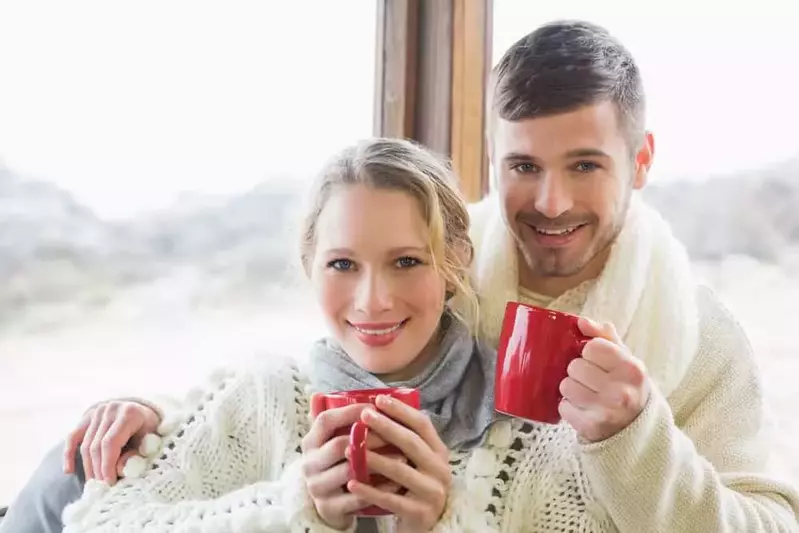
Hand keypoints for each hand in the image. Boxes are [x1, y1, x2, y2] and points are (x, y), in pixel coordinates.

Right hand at [64, 400, 159, 484]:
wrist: (144, 412)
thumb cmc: (149, 430)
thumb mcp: (150, 441)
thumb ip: (137, 454)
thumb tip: (119, 470)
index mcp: (129, 413)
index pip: (110, 443)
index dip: (107, 465)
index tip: (109, 483)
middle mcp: (111, 409)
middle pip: (96, 445)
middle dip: (98, 469)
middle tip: (102, 488)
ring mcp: (97, 411)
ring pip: (85, 445)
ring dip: (89, 467)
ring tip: (94, 484)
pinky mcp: (87, 416)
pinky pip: (73, 437)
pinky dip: (69, 454)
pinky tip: (69, 471)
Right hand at [301, 394, 394, 530]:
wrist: (329, 503)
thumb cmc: (335, 464)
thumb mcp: (329, 442)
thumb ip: (332, 421)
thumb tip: (319, 392)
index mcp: (310, 442)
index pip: (325, 420)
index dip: (350, 411)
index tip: (375, 407)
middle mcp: (309, 463)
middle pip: (339, 445)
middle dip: (370, 438)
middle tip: (395, 434)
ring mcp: (317, 487)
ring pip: (349, 472)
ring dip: (378, 463)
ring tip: (403, 457)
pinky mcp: (329, 508)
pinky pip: (357, 497)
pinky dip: (379, 489)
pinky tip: (397, 482)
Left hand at [347, 395, 450, 532]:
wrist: (426, 527)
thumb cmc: (414, 488)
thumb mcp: (418, 463)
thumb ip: (406, 441)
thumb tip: (377, 409)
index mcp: (439, 453)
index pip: (422, 425)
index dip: (401, 411)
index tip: (379, 399)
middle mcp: (440, 470)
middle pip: (411, 443)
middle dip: (386, 427)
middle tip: (364, 415)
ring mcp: (433, 492)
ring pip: (399, 470)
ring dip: (373, 458)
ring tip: (349, 449)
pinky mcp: (420, 513)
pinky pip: (390, 499)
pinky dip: (370, 491)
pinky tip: (352, 483)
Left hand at [559, 318, 650, 442]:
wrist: (637, 429)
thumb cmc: (626, 386)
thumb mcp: (625, 360)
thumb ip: (605, 336)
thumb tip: (582, 321)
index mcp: (632, 369)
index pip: (592, 346)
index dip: (588, 351)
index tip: (594, 360)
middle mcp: (621, 391)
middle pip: (574, 366)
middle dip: (577, 371)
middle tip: (589, 379)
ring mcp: (606, 412)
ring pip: (565, 386)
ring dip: (570, 389)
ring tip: (584, 394)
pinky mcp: (590, 428)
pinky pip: (563, 407)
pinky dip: (568, 407)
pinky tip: (582, 409)